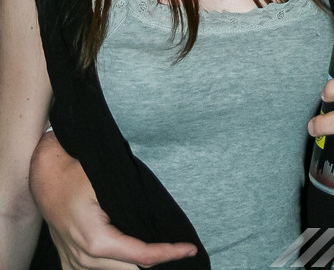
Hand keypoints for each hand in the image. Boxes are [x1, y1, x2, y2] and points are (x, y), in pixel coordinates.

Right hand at [29, 131, 197, 268]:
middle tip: (181, 252)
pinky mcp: (70, 263)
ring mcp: (74, 265)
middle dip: (158, 263)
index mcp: (96, 241)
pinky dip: (119, 267)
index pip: (142, 256)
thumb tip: (161, 218)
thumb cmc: (77, 173)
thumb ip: (133, 206)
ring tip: (163, 253)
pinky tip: (134, 260)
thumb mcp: (109, 183)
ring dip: (138, 266)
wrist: (45, 175)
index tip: (190, 248)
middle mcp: (84, 259)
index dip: (169, 253)